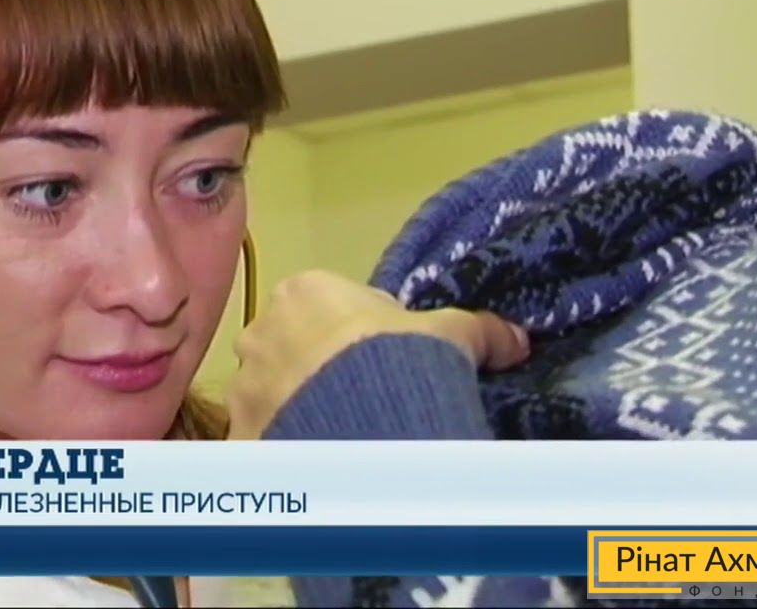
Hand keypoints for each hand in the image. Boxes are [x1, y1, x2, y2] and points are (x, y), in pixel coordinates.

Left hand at [227, 269, 530, 439]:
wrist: (359, 428)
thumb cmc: (399, 362)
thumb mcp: (447, 338)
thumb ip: (478, 330)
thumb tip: (517, 337)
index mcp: (307, 292)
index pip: (334, 307)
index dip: (364, 334)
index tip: (389, 362)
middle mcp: (263, 330)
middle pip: (296, 348)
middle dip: (322, 371)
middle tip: (367, 401)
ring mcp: (245, 383)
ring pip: (273, 394)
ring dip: (299, 410)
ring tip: (342, 438)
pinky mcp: (239, 432)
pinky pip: (261, 438)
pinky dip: (282, 449)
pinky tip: (315, 464)